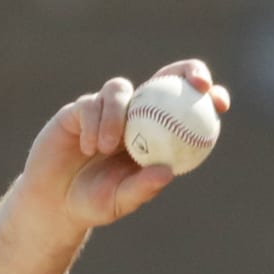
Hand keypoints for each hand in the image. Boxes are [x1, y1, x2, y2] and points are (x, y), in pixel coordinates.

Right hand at [18, 59, 231, 230]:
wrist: (54, 201)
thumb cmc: (95, 202)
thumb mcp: (120, 200)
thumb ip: (143, 187)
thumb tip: (167, 172)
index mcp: (159, 134)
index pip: (189, 107)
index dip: (210, 96)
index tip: (219, 102)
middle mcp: (137, 115)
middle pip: (166, 78)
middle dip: (185, 71)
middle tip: (196, 84)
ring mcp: (108, 109)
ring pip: (120, 89)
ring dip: (118, 114)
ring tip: (107, 147)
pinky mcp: (80, 109)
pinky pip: (90, 104)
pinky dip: (93, 123)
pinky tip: (90, 147)